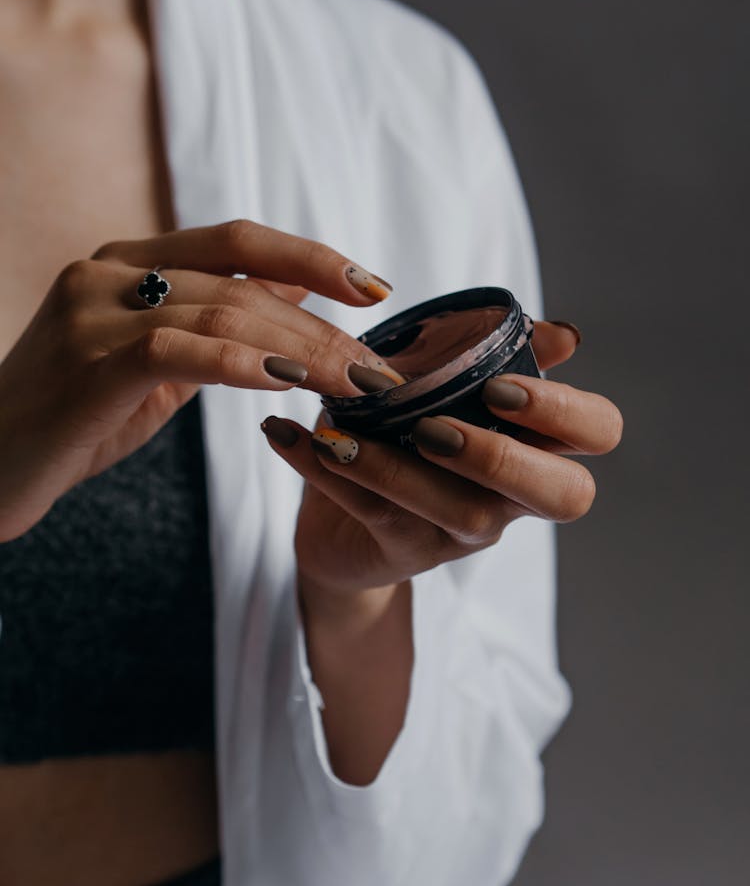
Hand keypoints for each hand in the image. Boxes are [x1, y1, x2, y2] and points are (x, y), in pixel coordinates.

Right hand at [0, 219, 395, 541]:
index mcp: (130, 262)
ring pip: (222, 313)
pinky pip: (177, 350)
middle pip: (243, 282)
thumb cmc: (78, 415)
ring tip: (353, 386)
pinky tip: (287, 385)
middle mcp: (109, 271)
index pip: (238, 240)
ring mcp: (93, 312)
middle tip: (377, 371)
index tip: (375, 288)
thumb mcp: (159, 360)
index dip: (312, 257)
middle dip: (323, 327)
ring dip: (301, 351)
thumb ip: (217, 319)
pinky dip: (241, 365)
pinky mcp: (86, 363)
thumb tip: (292, 288)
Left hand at [261, 321, 622, 598]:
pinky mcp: (404, 552)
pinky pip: (372, 514)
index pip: (598, 433)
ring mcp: (462, 534)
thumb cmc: (406, 441)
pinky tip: (285, 434)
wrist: (343, 526)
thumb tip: (564, 332)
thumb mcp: (449, 392)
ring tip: (340, 432)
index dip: (565, 411)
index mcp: (534, 445)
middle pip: (564, 495)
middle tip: (436, 426)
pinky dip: (323, 470)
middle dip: (507, 456)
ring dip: (399, 468)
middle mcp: (512, 497)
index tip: (499, 386)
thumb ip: (500, 356)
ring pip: (461, 512)